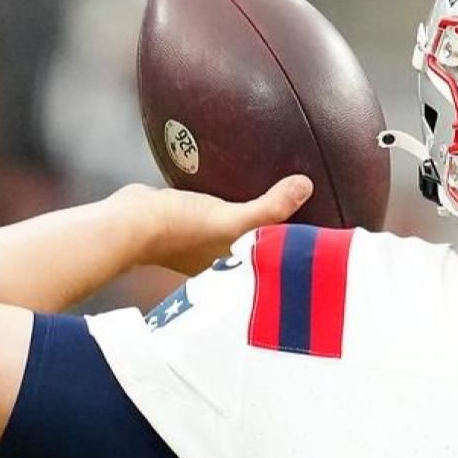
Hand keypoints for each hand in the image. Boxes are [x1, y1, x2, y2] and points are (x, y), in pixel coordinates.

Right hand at [125, 175, 313, 275]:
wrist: (128, 221)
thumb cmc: (180, 230)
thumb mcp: (232, 221)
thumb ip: (269, 209)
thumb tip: (306, 187)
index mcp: (239, 273)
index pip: (280, 264)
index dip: (302, 254)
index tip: (328, 239)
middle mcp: (226, 263)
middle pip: (266, 248)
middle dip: (288, 235)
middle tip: (318, 211)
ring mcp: (208, 243)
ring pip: (246, 229)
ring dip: (263, 217)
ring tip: (290, 196)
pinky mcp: (195, 221)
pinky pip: (226, 210)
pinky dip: (237, 202)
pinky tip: (246, 183)